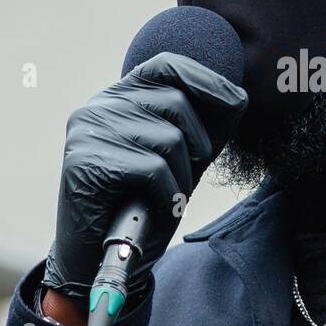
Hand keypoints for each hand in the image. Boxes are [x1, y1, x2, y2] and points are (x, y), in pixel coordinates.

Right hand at [42, 52, 246, 297]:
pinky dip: (165, 194)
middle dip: (197, 144)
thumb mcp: (182, 161)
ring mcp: (89, 132)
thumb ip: (206, 129)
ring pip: (169, 139)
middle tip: (182, 177)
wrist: (98, 259)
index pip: (167, 66)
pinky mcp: (86, 162)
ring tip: (164, 196)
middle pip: (176, 103)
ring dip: (182, 177)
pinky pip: (153, 169)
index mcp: (119, 98)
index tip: (234, 101)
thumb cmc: (142, 206)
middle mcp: (99, 107)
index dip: (206, 81)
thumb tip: (239, 96)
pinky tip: (152, 207)